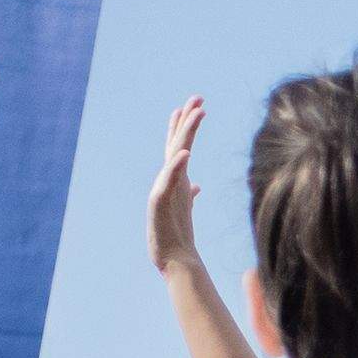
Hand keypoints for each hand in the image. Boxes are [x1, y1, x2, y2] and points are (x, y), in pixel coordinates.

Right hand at [148, 97, 205, 270]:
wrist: (175, 259)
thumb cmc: (178, 235)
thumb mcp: (185, 209)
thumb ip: (187, 193)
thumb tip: (196, 185)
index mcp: (177, 180)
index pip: (180, 146)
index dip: (185, 126)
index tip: (194, 106)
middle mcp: (169, 181)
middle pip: (178, 144)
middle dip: (187, 120)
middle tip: (198, 97)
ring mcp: (164, 191)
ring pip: (175, 156)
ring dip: (184, 134)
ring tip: (196, 114)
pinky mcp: (160, 204)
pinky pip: (170, 182)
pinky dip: (176, 167)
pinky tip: (186, 155)